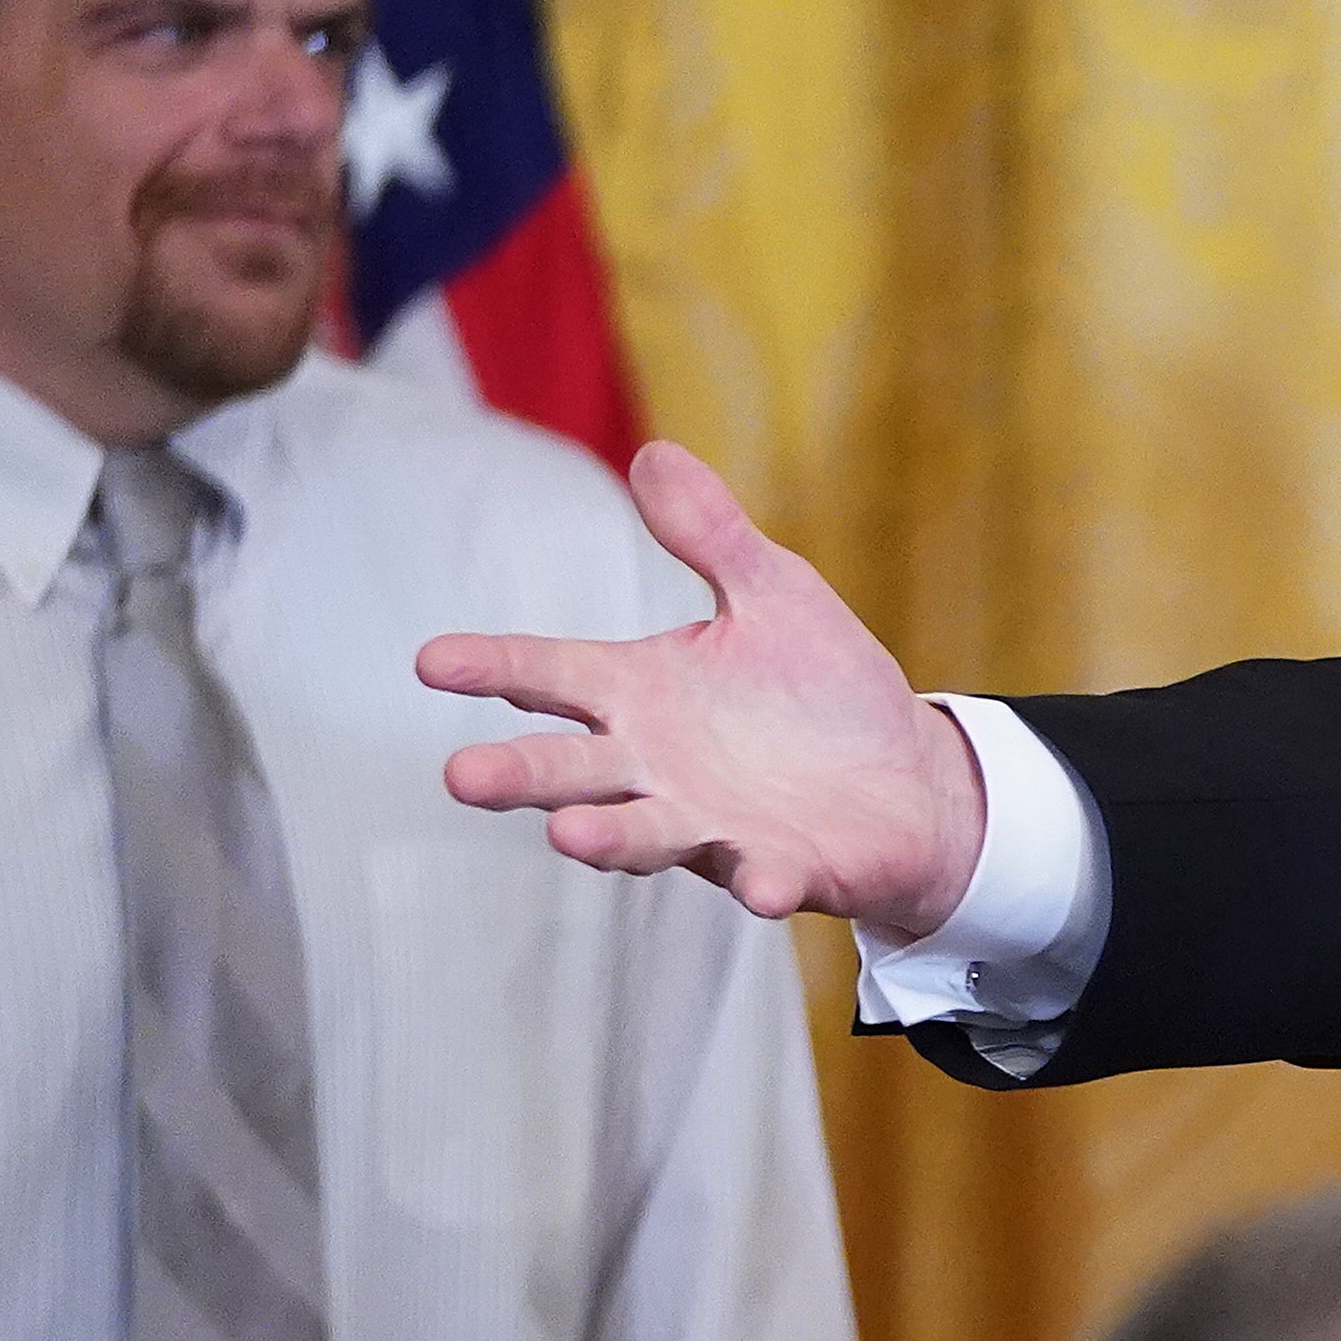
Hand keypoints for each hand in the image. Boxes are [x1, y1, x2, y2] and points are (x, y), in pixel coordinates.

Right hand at [427, 446, 987, 933]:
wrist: (910, 778)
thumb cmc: (821, 688)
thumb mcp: (772, 594)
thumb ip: (712, 538)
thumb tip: (656, 452)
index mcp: (642, 692)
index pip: (550, 673)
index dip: (491, 666)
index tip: (430, 660)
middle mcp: (658, 766)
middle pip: (572, 770)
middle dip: (521, 775)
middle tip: (461, 777)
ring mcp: (713, 823)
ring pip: (644, 834)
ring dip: (608, 837)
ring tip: (567, 836)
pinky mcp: (780, 867)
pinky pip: (763, 877)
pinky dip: (759, 882)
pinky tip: (760, 887)